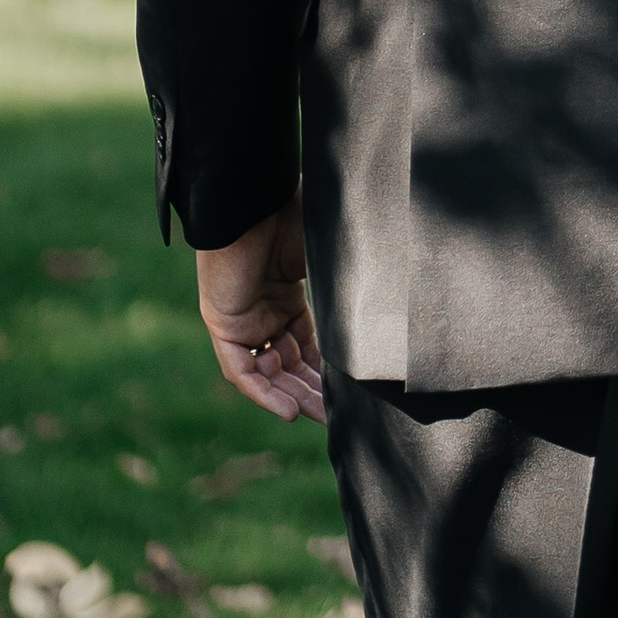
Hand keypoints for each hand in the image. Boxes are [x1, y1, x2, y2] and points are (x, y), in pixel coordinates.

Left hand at [196, 195, 328, 424]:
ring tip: (321, 418)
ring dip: (292, 397)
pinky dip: (264, 393)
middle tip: (338, 417)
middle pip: (288, 365)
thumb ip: (346, 288)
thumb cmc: (294, 215)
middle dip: (312, 391)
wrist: (256, 199)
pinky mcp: (223, 324)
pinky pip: (241, 371)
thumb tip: (394, 303)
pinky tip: (289, 412)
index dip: (326, 372)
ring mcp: (243, 319)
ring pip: (267, 373)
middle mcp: (264, 311)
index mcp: (288, 295)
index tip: (350, 395)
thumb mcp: (327, 258)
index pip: (307, 346)